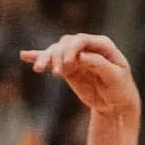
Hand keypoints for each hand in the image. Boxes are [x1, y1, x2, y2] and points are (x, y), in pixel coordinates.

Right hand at [21, 34, 139, 121]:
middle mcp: (86, 47)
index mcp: (102, 45)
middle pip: (66, 44)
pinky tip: (24, 55)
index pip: (82, 40)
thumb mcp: (115, 77)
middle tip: (57, 73)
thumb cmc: (120, 88)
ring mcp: (75, 56)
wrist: (116, 104)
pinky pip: (51, 60)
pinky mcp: (67, 68)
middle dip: (58, 56)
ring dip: (46, 58)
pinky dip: (38, 57)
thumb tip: (81, 56)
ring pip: (56, 51)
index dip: (72, 49)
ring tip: (39, 69)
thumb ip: (99, 65)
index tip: (67, 64)